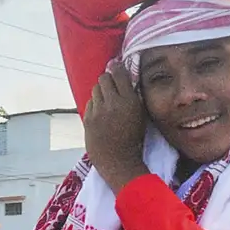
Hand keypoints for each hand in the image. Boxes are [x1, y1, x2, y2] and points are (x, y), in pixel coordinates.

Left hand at [84, 61, 148, 192]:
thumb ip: (134, 97)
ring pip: (95, 89)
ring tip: (106, 100)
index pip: (119, 74)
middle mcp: (112, 103)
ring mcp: (98, 111)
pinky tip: (101, 112)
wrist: (118, 161)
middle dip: (108, 80)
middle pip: (104, 78)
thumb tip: (126, 78)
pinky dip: (95, 104)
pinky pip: (90, 102)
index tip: (117, 67)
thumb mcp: (141, 116)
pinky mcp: (88, 118)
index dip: (118, 68)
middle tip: (112, 86)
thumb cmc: (133, 140)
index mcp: (129, 102)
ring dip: (101, 91)